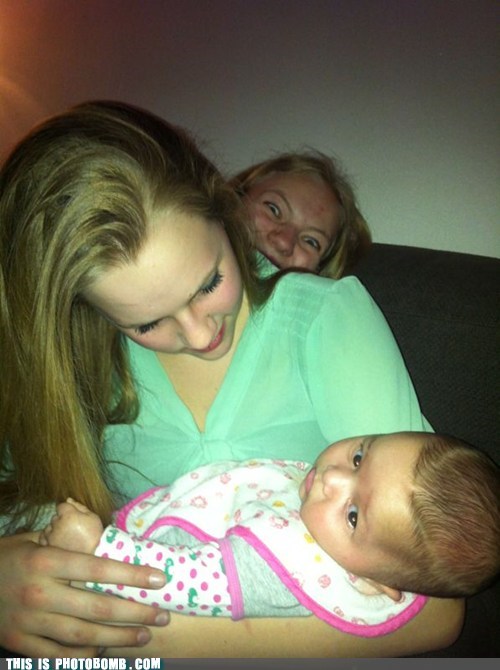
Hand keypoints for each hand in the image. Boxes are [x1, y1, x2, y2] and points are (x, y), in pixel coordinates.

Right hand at [0, 531, 168, 656]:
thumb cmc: (6, 556)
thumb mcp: (32, 540)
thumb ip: (66, 541)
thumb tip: (104, 536)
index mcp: (46, 562)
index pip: (98, 569)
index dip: (132, 575)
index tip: (160, 579)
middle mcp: (40, 594)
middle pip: (97, 608)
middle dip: (135, 613)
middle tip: (162, 615)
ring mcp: (30, 623)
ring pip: (83, 637)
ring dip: (118, 639)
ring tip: (144, 636)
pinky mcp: (20, 643)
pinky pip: (58, 656)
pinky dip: (84, 658)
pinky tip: (105, 653)